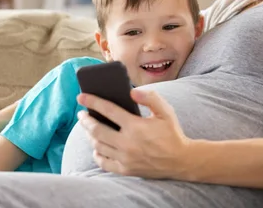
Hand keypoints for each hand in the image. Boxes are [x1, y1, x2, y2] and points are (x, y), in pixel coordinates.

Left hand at [77, 89, 191, 178]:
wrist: (181, 160)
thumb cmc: (172, 133)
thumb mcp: (166, 111)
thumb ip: (150, 98)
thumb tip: (131, 92)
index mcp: (135, 126)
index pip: (108, 110)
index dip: (92, 101)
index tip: (81, 96)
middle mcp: (127, 143)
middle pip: (97, 130)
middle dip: (86, 120)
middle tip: (82, 114)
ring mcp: (125, 158)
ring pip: (98, 146)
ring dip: (89, 135)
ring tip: (88, 128)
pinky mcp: (126, 169)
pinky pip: (104, 163)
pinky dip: (97, 154)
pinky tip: (96, 147)